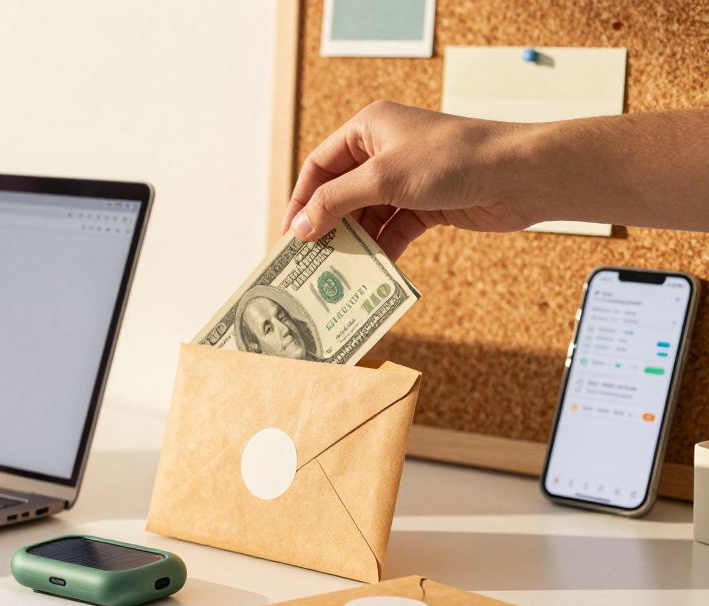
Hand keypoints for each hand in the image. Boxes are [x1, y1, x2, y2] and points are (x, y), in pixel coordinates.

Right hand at [281, 100, 536, 258]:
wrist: (521, 174)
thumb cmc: (453, 159)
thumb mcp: (384, 177)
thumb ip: (336, 201)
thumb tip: (300, 227)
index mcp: (368, 128)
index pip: (320, 166)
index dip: (301, 200)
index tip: (289, 236)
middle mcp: (384, 150)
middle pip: (341, 192)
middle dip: (327, 225)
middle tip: (309, 260)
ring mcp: (406, 178)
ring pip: (366, 214)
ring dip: (354, 241)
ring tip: (338, 271)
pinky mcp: (427, 203)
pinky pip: (392, 228)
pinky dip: (382, 247)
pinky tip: (373, 270)